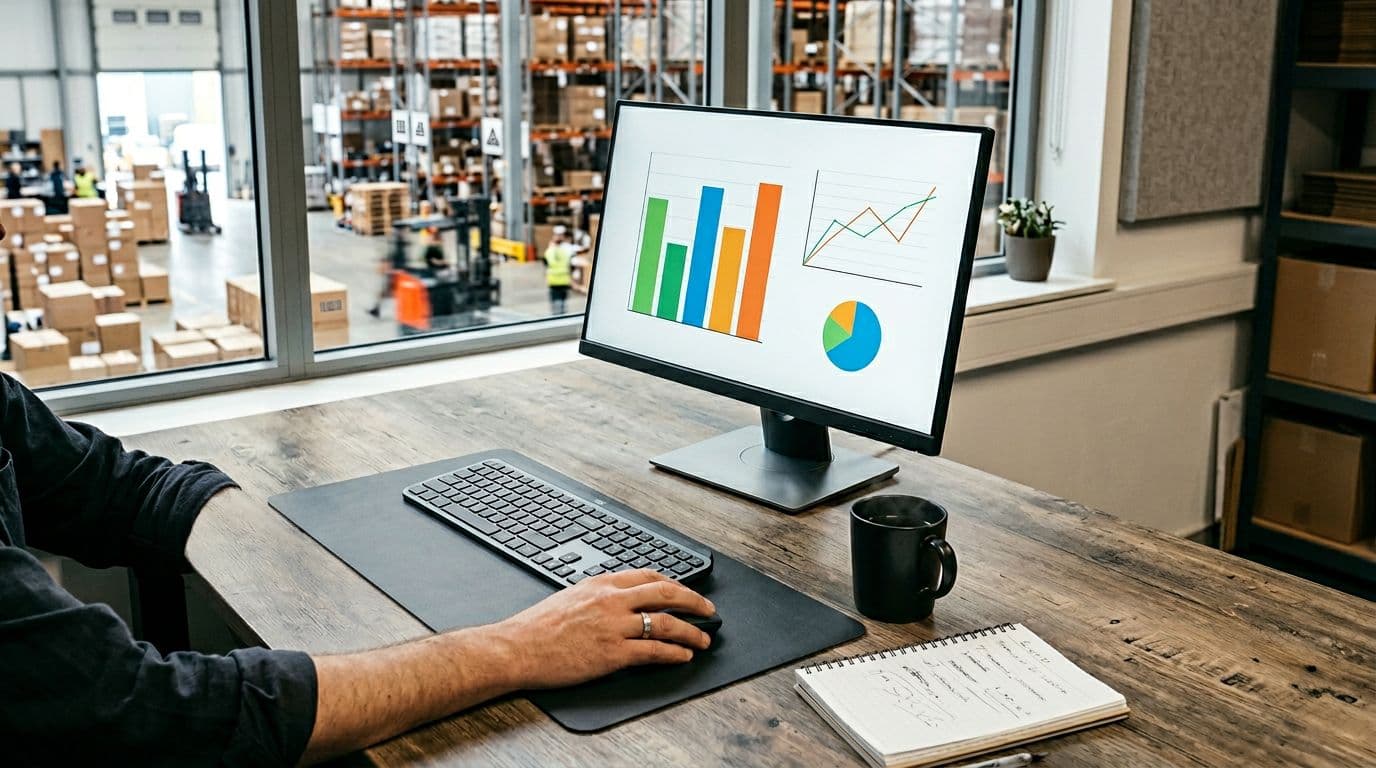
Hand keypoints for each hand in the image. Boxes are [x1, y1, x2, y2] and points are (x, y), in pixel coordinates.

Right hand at [490, 569, 714, 689]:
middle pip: (665, 593)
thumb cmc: (536, 627)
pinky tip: (684, 655)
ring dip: (691, 631)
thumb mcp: (570, 596)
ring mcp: (614, 626)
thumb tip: (616, 600)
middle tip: (708, 609)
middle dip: (693, 601)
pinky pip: (654, 650)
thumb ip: (596, 595)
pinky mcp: (613, 653)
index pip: (648, 576)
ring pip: (666, 622)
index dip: (673, 583)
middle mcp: (612, 600)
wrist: (518, 648)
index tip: (685, 591)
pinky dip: (675, 653)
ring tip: (703, 638)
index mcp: (601, 584)